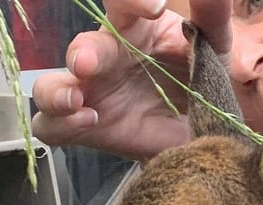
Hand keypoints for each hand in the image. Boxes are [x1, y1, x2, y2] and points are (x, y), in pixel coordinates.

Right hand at [31, 0, 233, 159]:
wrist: (199, 134)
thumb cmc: (199, 80)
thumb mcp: (212, 47)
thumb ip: (211, 16)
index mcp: (135, 30)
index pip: (122, 4)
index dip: (132, 0)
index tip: (155, 7)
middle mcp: (105, 58)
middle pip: (83, 47)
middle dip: (83, 52)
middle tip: (86, 63)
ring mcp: (89, 93)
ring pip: (50, 85)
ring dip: (55, 91)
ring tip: (76, 100)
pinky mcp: (83, 128)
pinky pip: (51, 126)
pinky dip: (60, 124)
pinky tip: (87, 122)